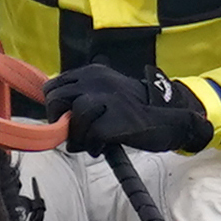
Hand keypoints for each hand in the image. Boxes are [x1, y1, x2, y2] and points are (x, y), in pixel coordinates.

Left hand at [36, 61, 214, 154]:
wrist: (168, 119)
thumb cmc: (134, 112)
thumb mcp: (106, 94)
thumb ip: (81, 98)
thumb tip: (56, 117)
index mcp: (92, 72)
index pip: (52, 86)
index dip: (54, 107)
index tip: (66, 120)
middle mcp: (96, 80)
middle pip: (56, 99)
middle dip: (60, 121)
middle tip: (76, 134)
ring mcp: (106, 98)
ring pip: (72, 117)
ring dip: (78, 136)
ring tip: (91, 142)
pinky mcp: (114, 119)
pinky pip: (90, 136)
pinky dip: (93, 147)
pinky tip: (102, 147)